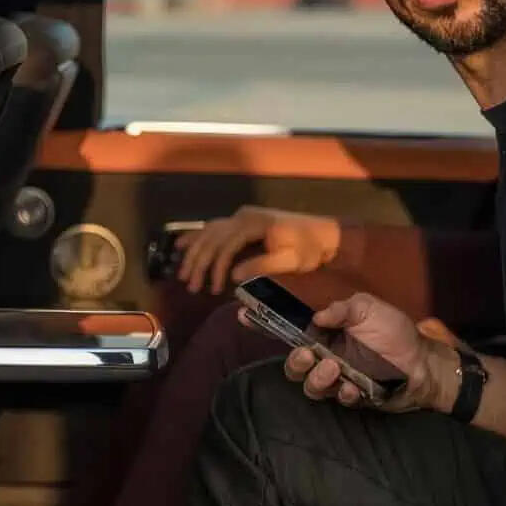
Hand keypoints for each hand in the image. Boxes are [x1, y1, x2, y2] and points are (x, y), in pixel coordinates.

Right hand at [177, 206, 341, 294]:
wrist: (323, 232)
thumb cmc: (309, 248)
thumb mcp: (291, 261)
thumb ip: (261, 265)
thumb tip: (232, 275)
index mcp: (254, 224)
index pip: (226, 245)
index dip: (216, 268)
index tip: (215, 289)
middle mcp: (242, 215)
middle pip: (212, 238)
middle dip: (199, 263)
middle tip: (191, 286)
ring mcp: (241, 215)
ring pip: (209, 232)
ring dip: (194, 253)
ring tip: (184, 274)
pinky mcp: (242, 219)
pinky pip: (214, 226)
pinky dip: (197, 236)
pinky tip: (181, 244)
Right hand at [265, 292, 452, 412]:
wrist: (423, 363)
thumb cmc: (395, 331)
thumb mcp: (369, 307)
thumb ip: (343, 309)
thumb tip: (318, 316)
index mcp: (324, 332)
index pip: (288, 328)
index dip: (264, 323)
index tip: (244, 315)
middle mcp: (325, 356)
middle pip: (293, 365)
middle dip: (293, 361)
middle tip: (308, 354)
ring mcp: (337, 379)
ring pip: (310, 385)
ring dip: (317, 378)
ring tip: (334, 368)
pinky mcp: (352, 396)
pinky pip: (337, 399)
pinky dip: (343, 393)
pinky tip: (355, 387)